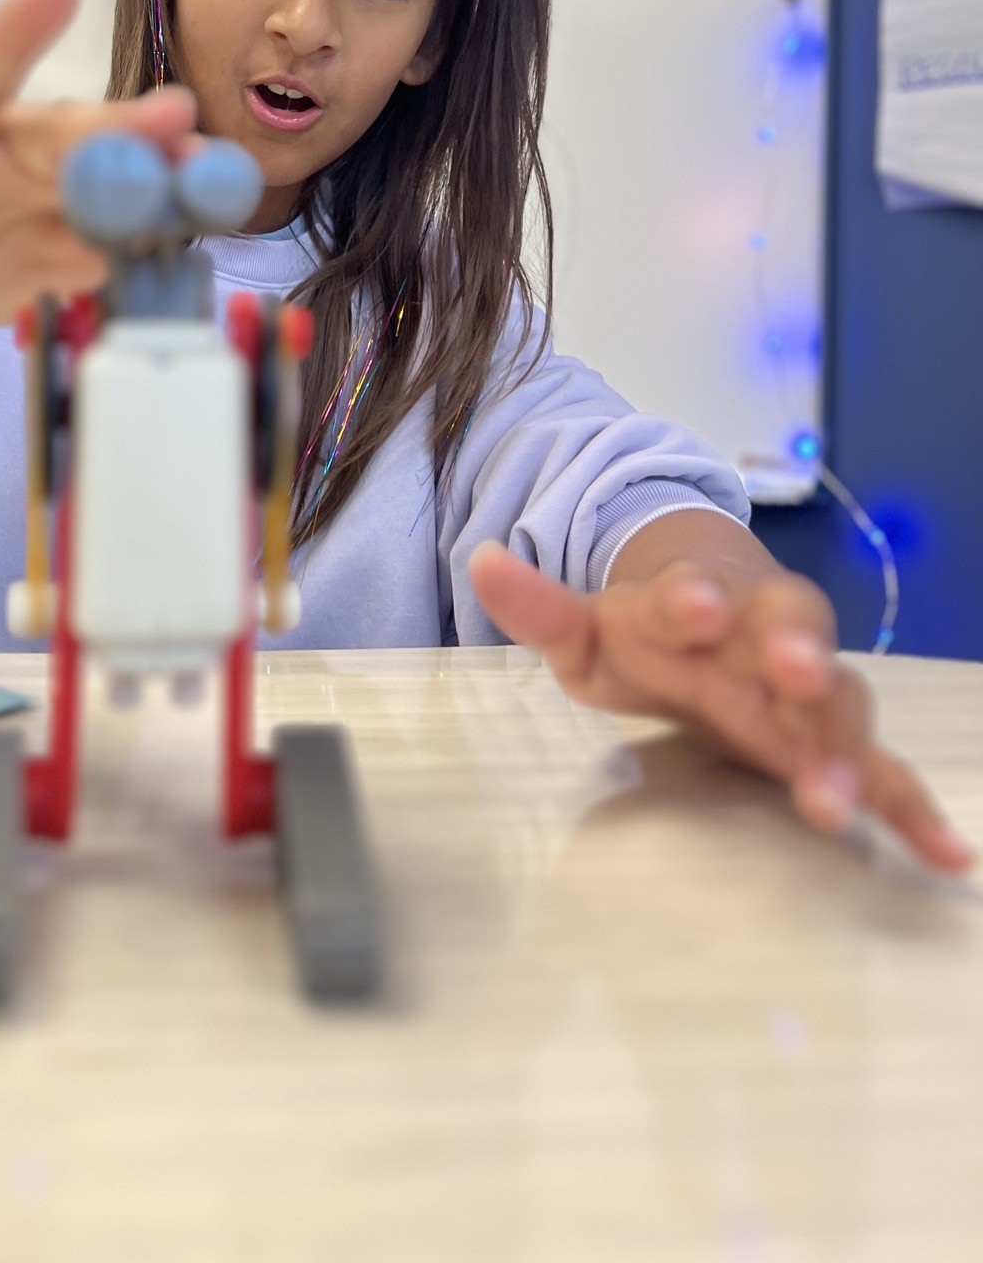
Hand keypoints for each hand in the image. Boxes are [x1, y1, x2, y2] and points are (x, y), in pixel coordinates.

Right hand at [0, 0, 195, 333]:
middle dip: (115, 124)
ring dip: (12, 41)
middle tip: (174, 112)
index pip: (113, 168)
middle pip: (60, 129)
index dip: (157, 159)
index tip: (210, 145)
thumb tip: (148, 263)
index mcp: (49, 179)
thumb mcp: (33, 271)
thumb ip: (82, 260)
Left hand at [468, 542, 974, 874]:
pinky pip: (885, 772)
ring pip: (840, 706)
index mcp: (695, 605)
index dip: (694, 598)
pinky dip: (915, 810)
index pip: (696, 593)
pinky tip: (947, 856)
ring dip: (843, 744)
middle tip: (800, 673)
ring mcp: (802, 691)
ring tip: (836, 799)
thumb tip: (479, 559)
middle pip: (792, 633)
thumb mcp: (584, 624)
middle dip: (799, 651)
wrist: (712, 614)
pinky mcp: (826, 742)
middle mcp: (761, 638)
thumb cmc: (647, 629)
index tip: (693, 604)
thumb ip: (537, 604)